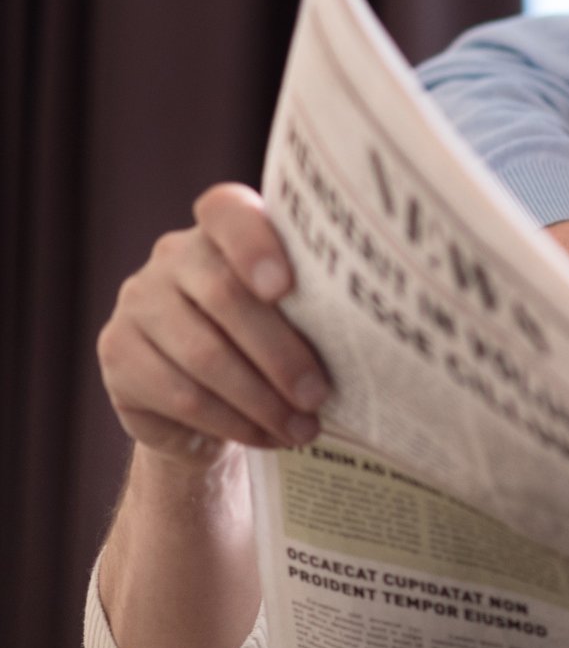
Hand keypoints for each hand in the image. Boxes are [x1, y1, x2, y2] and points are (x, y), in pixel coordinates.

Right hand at [97, 183, 330, 471]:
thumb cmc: (271, 340)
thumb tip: (372, 333)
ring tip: (303, 428)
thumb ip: (314, 302)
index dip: (254, 244)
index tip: (285, 287)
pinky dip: (232, 421)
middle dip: (281, 353)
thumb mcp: (295, 313)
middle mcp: (172, 256)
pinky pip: (181, 393)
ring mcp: (138, 301)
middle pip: (225, 296)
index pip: (226, 211)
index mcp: (221, 229)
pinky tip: (267, 437)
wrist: (204, 398)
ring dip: (262, 400)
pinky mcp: (118, 353)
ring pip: (204, 355)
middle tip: (320, 395)